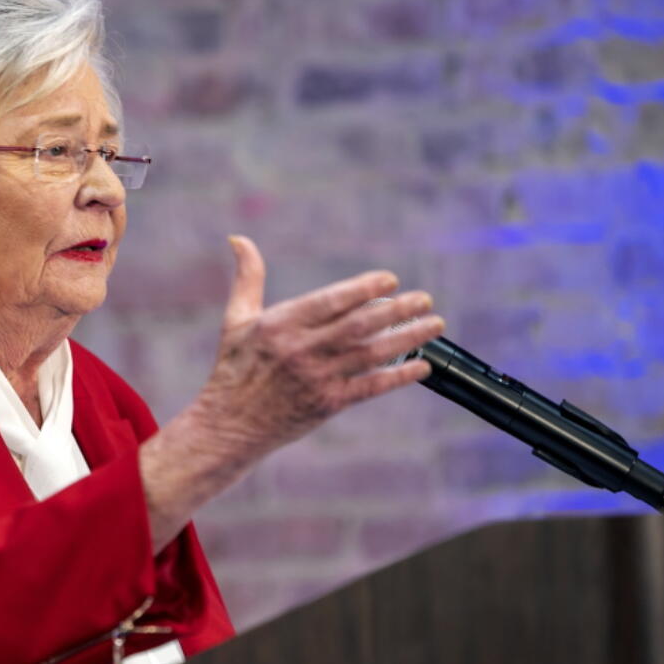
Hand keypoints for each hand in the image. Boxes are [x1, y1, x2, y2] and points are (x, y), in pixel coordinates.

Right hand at [193, 235, 442, 463]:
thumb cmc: (233, 368)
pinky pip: (370, 387)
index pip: (330, 301)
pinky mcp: (327, 404)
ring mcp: (317, 379)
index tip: (391, 279)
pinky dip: (398, 376)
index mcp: (280, 325)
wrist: (228, 426)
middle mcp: (301, 350)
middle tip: (425, 298)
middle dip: (397, 310)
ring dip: (407, 338)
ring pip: (371, 354)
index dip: (363, 289)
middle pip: (359, 326)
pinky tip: (422, 366)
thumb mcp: (236, 319)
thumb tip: (238, 238)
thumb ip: (247, 278)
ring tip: (435, 324)